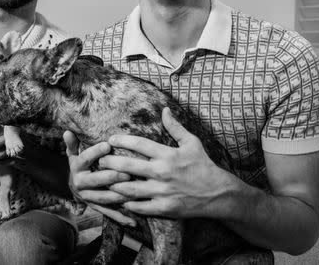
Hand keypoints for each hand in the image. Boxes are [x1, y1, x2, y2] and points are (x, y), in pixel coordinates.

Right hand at [63, 131, 135, 226]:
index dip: (95, 152)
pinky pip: (109, 213)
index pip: (85, 159)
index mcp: (76, 168)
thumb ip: (73, 144)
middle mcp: (81, 184)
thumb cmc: (80, 166)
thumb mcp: (74, 155)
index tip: (108, 145)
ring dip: (118, 196)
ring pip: (103, 198)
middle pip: (95, 180)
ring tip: (132, 192)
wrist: (74, 188)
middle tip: (126, 173)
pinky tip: (134, 220)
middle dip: (111, 177)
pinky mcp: (96, 208)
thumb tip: (67, 131)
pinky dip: (121, 218)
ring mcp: (88, 197)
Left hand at [102, 108, 237, 219]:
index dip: (121, 140)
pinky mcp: (164, 208)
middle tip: (100, 160)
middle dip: (110, 162)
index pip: (139, 144)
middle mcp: (162, 172)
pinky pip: (140, 206)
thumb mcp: (192, 143)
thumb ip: (175, 127)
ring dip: (114, 184)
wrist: (218, 193)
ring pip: (130, 188)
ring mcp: (162, 191)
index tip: (110, 139)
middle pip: (128, 166)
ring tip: (105, 180)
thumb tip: (165, 109)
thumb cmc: (203, 165)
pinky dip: (128, 203)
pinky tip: (120, 199)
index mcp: (167, 154)